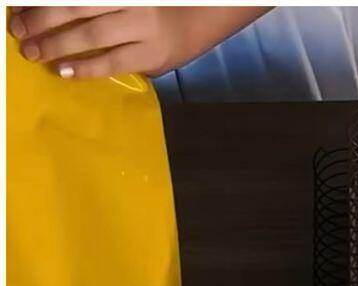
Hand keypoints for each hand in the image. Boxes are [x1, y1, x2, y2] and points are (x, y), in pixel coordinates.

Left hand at [9, 6, 269, 78]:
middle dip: (43, 18)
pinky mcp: (151, 55)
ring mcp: (142, 27)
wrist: (201, 15)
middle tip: (18, 30)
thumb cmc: (152, 4)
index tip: (19, 7)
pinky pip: (112, 62)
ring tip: (34, 52)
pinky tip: (64, 70)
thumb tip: (52, 8)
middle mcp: (130, 0)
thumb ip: (95, 3)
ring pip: (91, 34)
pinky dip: (86, 67)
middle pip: (77, 6)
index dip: (47, 0)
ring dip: (58, 44)